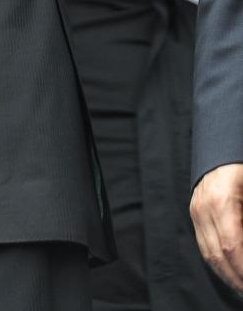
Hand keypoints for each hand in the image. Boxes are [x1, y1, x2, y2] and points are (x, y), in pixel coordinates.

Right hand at [192, 163, 242, 291]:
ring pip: (207, 253)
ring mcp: (196, 210)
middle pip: (217, 254)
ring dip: (226, 274)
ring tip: (241, 286)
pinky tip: (230, 270)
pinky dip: (217, 262)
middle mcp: (203, 208)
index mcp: (221, 202)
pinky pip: (203, 244)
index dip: (242, 268)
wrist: (223, 146)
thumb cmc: (242, 168)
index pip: (231, 246)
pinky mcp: (195, 212)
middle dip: (235, 277)